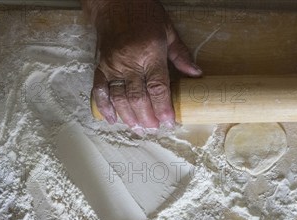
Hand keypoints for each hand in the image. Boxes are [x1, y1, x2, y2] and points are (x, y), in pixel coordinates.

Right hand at [83, 0, 201, 130]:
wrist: (114, 1)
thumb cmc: (143, 14)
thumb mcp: (168, 30)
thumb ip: (181, 55)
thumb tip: (196, 74)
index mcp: (149, 54)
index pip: (157, 88)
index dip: (163, 108)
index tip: (169, 122)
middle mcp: (129, 62)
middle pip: (138, 97)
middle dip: (147, 117)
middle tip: (154, 129)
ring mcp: (112, 66)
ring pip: (119, 98)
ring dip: (128, 116)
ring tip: (138, 129)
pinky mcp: (101, 66)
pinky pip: (100, 90)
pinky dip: (105, 107)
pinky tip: (112, 120)